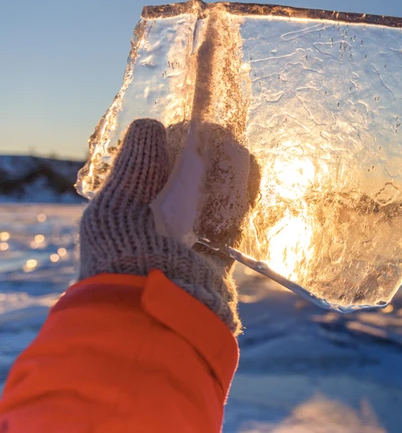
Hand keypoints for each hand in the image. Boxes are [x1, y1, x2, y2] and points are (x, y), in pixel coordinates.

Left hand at [79, 118, 257, 333]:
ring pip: (212, 202)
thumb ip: (135, 163)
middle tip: (222, 135)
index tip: (191, 125)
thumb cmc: (123, 253)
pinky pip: (232, 224)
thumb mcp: (118, 202)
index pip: (151, 173)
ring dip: (227, 176)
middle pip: (187, 185)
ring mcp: (188, 246)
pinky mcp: (216, 260)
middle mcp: (157, 230)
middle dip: (206, 160)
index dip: (172, 148)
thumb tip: (150, 124)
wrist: (152, 308)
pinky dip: (243, 199)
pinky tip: (252, 175)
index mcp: (127, 216)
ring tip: (239, 150)